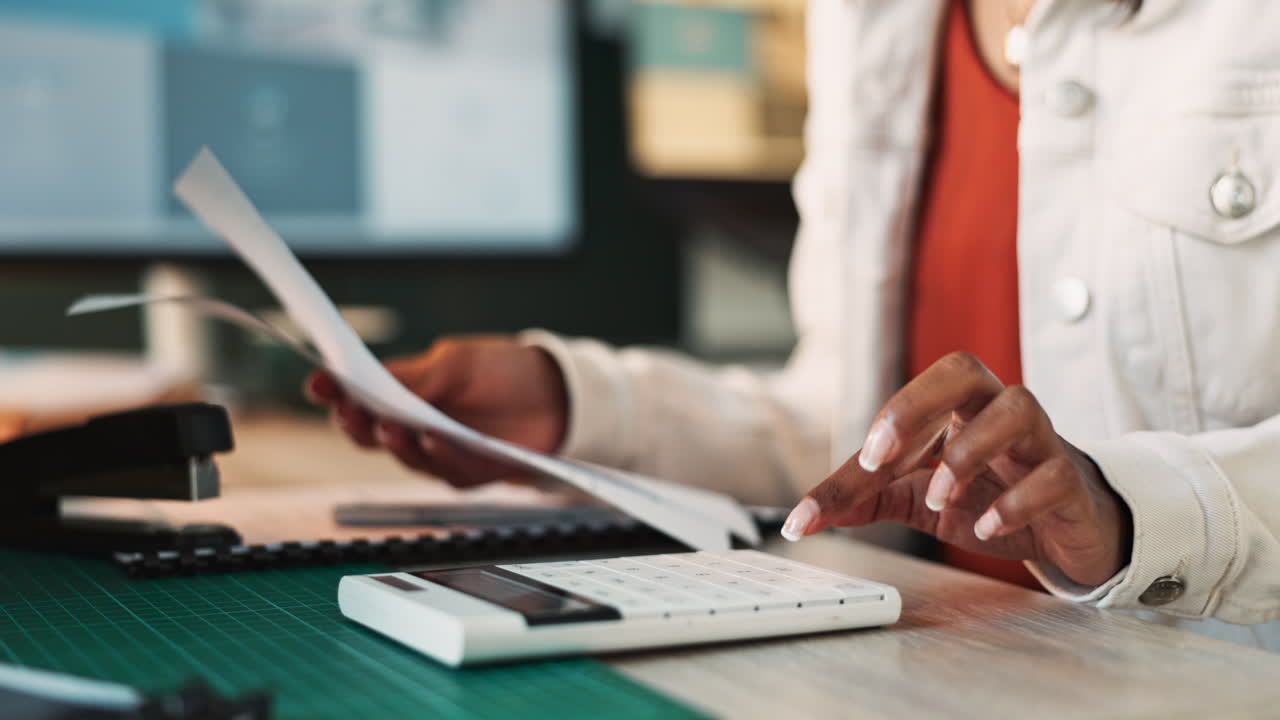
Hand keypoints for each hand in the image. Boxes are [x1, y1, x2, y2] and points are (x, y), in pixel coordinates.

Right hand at [305, 336, 567, 485]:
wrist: (561, 395)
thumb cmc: (506, 371)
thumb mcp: (457, 362)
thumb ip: (416, 377)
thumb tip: (373, 382)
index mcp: (408, 393)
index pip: (361, 396)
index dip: (336, 392)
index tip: (318, 383)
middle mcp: (418, 426)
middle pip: (372, 433)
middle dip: (356, 423)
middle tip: (348, 412)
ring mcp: (441, 452)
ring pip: (405, 456)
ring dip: (396, 442)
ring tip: (391, 426)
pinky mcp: (470, 473)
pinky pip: (446, 470)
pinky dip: (438, 455)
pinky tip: (434, 440)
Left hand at [781, 352, 1132, 586]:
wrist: (1065, 531)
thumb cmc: (991, 497)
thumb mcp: (918, 499)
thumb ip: (866, 499)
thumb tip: (802, 516)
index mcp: (957, 407)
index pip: (913, 396)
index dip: (885, 421)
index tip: (861, 463)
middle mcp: (997, 411)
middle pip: (963, 369)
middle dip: (917, 404)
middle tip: (884, 457)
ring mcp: (1040, 442)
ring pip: (1017, 408)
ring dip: (967, 454)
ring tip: (937, 499)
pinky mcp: (1071, 483)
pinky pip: (1054, 473)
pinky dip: (1016, 501)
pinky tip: (985, 526)